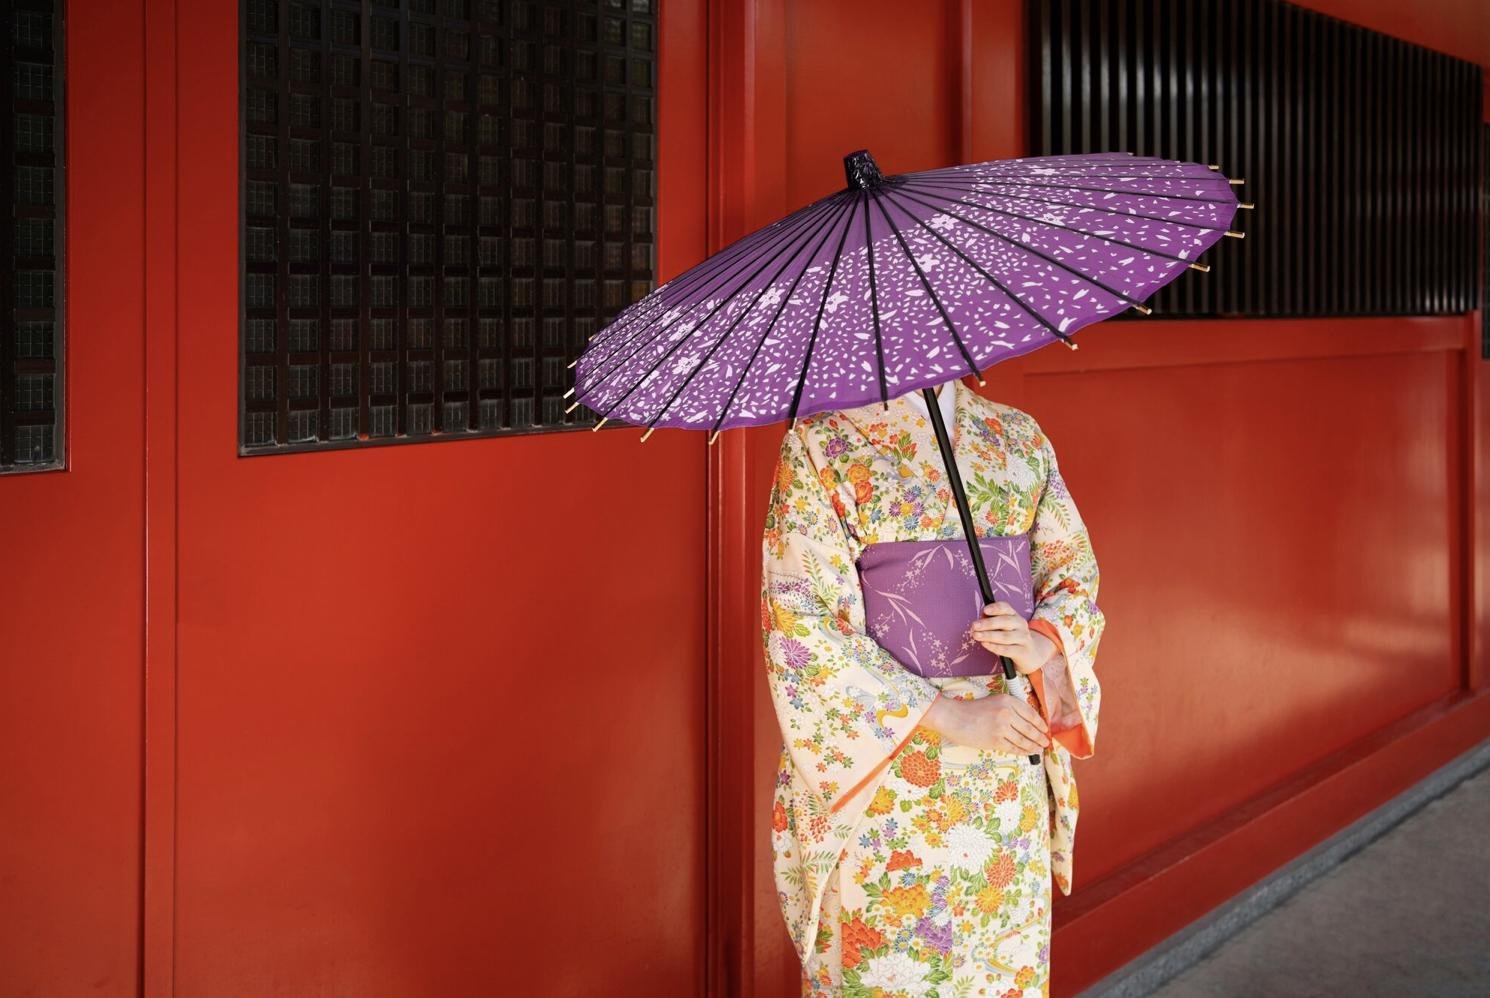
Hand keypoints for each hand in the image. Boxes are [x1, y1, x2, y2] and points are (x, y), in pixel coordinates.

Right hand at [922, 694, 1049, 754]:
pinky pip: (1013, 748)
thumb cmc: (971, 709)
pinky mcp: (995, 741)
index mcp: (1007, 700)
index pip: (1030, 713)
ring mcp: (1001, 728)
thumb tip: (1028, 722)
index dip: (1040, 723)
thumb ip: (1010, 709)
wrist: (952, 717)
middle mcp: (1006, 713)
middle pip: (1029, 728)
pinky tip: (1028, 753)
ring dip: (1033, 746)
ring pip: (1023, 740)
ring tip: (1039, 749)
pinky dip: (1023, 751)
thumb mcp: (994, 701)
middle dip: (1040, 737)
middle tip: (1046, 742)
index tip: (1045, 729)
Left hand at [970, 602, 1055, 675]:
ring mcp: (1023, 638)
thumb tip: (979, 622)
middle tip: (974, 626)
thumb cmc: (1011, 638)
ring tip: (976, 635)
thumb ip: (992, 623)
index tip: (985, 610)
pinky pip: (1007, 649)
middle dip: (988, 623)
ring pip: (1005, 636)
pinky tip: (985, 644)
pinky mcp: (1023, 651)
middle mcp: (1020, 624)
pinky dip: (994, 646)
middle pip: (1005, 621)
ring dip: (989, 635)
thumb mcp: (1003, 628)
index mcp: (1014, 615)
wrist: (1030, 654)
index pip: (1006, 608)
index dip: (995, 608)